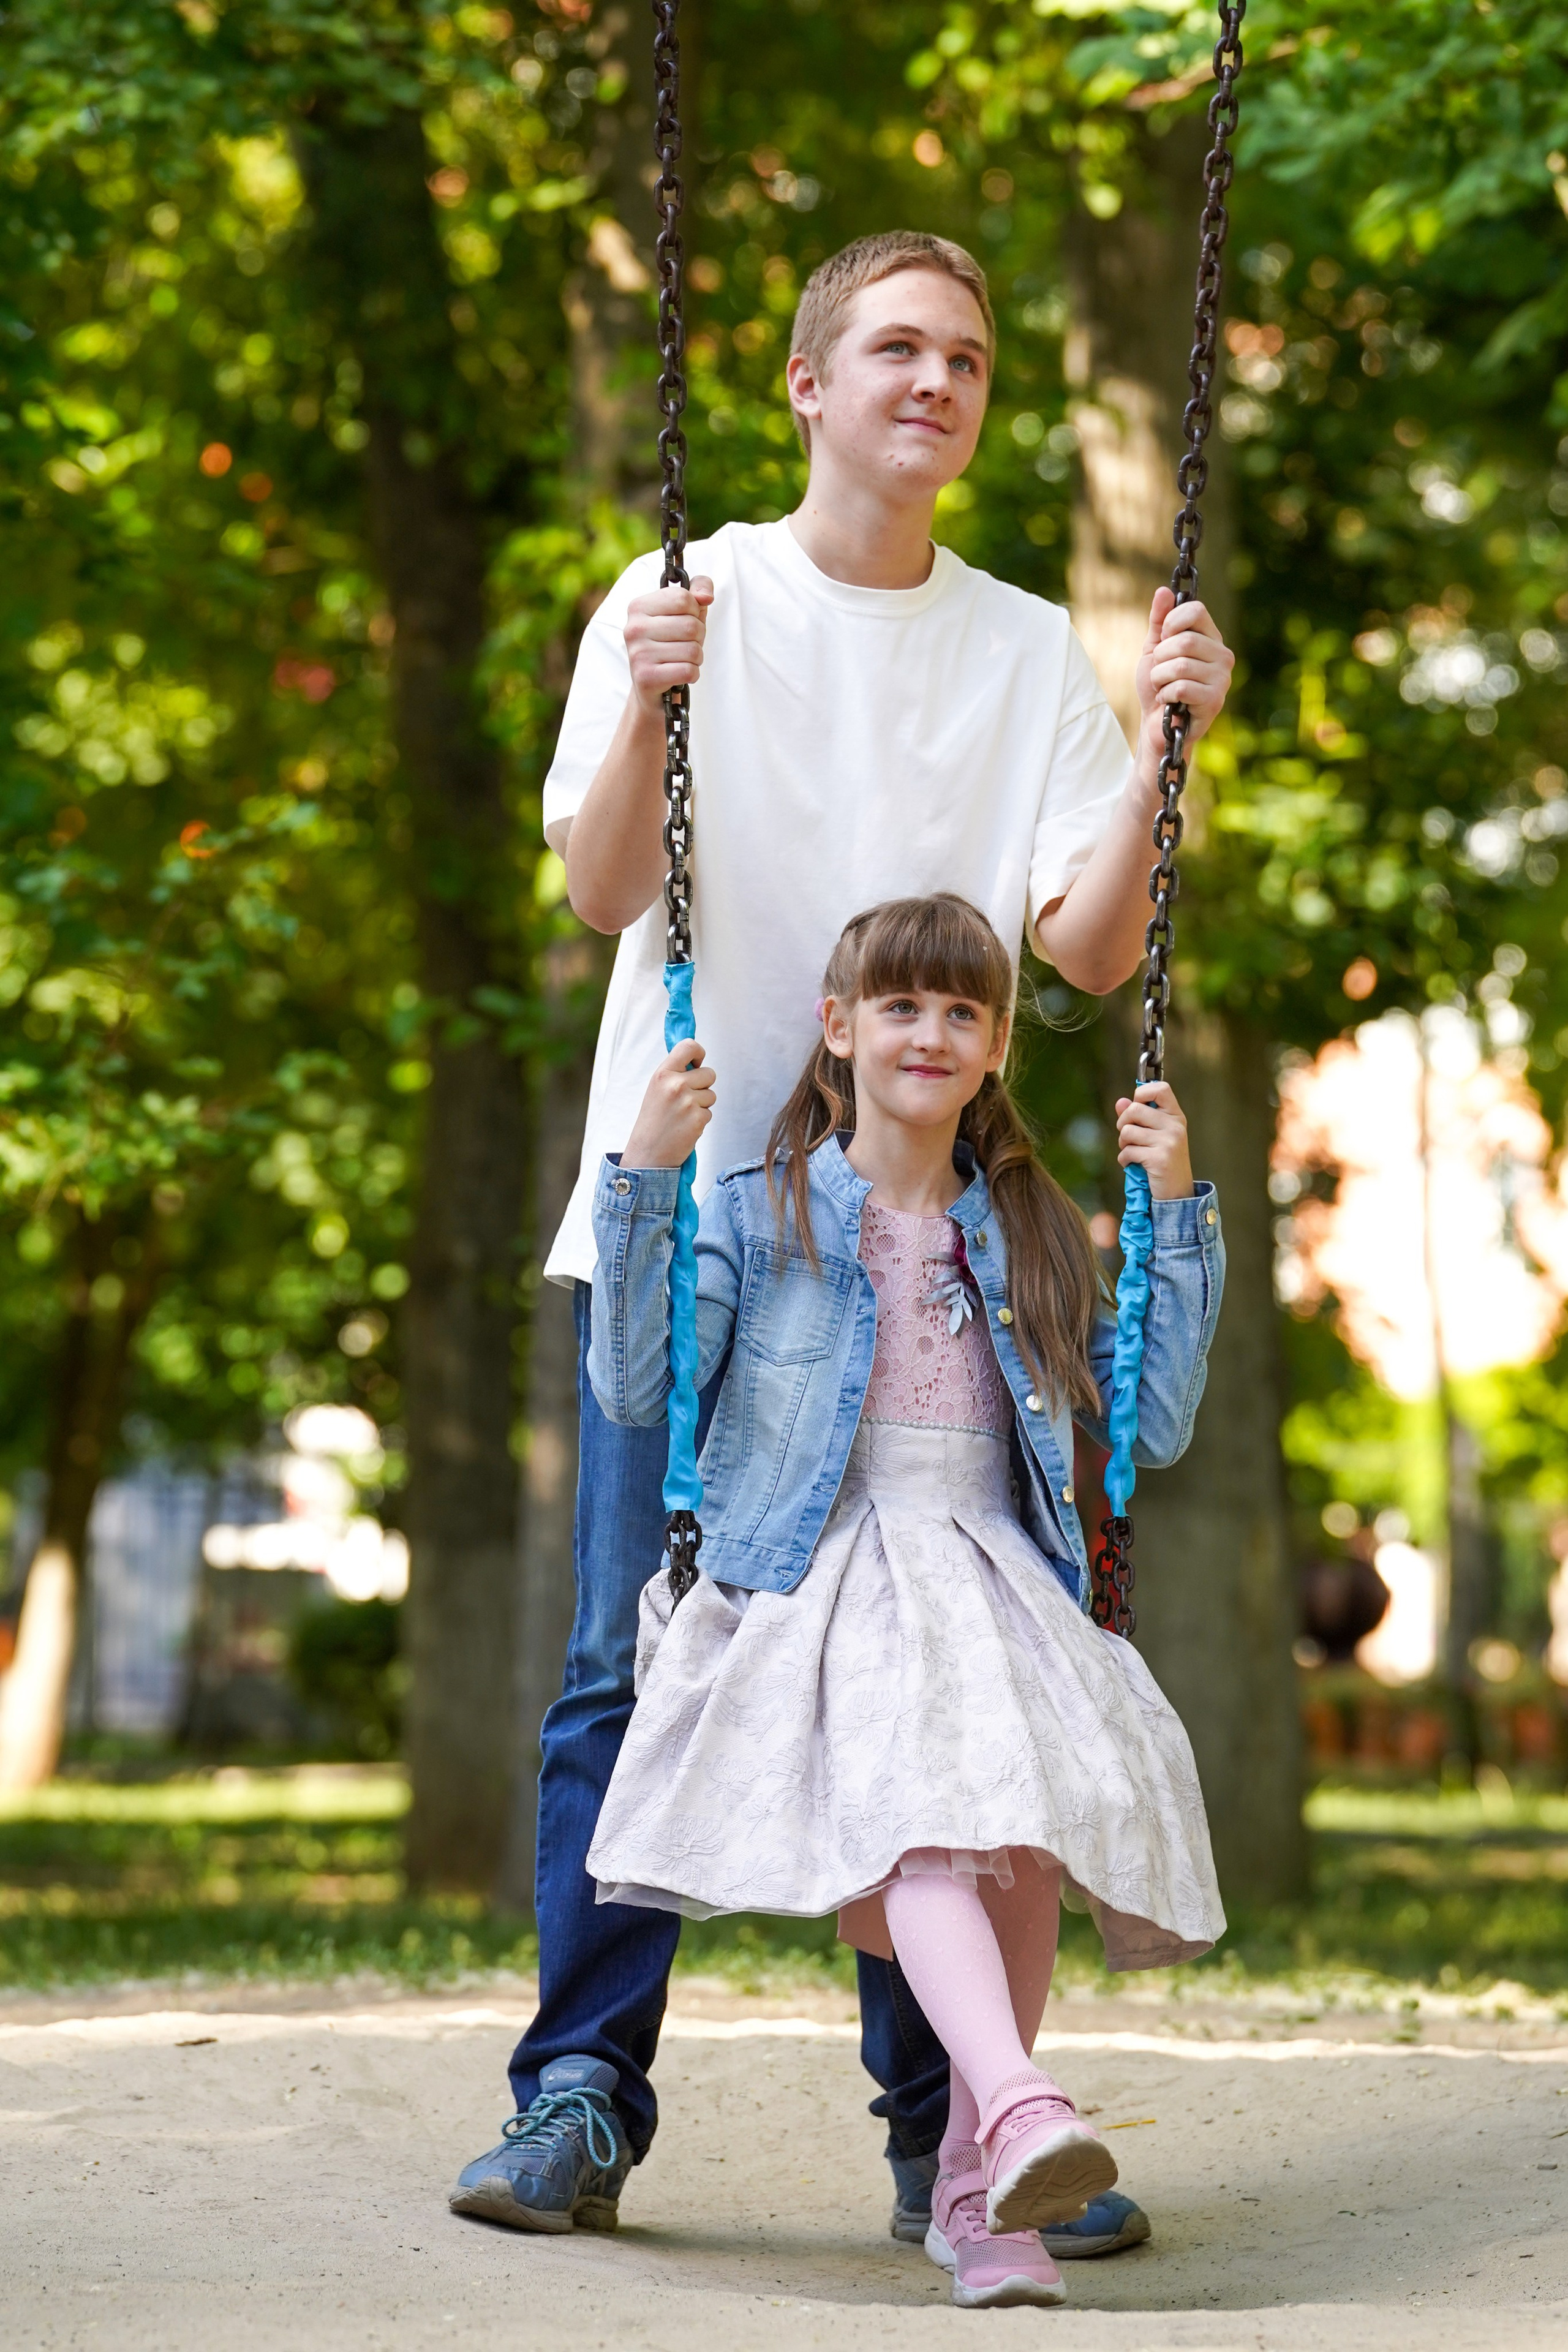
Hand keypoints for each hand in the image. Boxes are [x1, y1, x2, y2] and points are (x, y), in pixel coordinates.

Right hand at [622, 1039, 715, 1167]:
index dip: (699, 1053)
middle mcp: (676, 1084)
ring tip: (682, 1116)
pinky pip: (710, 1112)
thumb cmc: (653, 1120)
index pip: (689, 1046)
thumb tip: (696, 1060)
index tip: (697, 1063)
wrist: (647, 1152)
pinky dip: (700, 1121)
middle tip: (685, 1100)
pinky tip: (685, 1127)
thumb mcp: (657, 1088)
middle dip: (703, 1086)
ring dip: (702, 1105)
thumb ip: (675, 1073)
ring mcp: (688, 1102)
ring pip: (711, 1094)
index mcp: (663, 1073)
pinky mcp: (698, 1119)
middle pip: (709, 1073)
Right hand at [625, 576, 714, 718]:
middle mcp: (633, 628)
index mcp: (639, 606)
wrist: (650, 687)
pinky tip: (679, 674)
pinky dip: (692, 674)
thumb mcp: (685, 611)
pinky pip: (688, 671)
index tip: (685, 621)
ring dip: (696, 658)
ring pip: (692, 650)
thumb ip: (698, 589)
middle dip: (698, 638)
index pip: (683, 598)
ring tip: (681, 660)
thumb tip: (706, 596)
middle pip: (690, 625)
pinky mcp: (646, 678)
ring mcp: (638, 653)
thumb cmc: (671, 644)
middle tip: (685, 645)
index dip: (695, 612)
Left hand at [1115, 1080, 1192, 1200]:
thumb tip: (1120, 1102)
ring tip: (1132, 1152)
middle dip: (1123, 1123)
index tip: (1137, 1107)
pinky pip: (1127, 1152)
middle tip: (1127, 1138)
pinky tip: (1133, 1165)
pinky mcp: (1159, 1159)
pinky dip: (1124, 1160)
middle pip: (1134, 1109)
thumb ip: (1137, 1118)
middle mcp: (1175, 1126)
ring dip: (1122, 1144)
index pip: (1160, 1089)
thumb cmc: (1163, 1161)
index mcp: (1176, 1116)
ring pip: (1127, 1131)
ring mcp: (1169, 1142)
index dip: (1142, 1093)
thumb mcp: (1155, 1136)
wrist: (1177, 1193)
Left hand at [1134, 587, 1234, 770]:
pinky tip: (1170, 702)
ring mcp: (1222, 678)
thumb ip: (1159, 621)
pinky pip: (1181, 687)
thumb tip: (1164, 590)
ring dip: (1160, 678)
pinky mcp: (1214, 700)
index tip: (1163, 640)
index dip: (1171, 623)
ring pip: (1180, 665)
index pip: (1196, 610)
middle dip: (1161, 658)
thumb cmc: (1158, 686)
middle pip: (1185, 640)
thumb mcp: (1153, 649)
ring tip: (1163, 687)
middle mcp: (1223, 655)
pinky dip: (1165, 695)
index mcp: (1211, 639)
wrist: (1157, 725)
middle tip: (1160, 672)